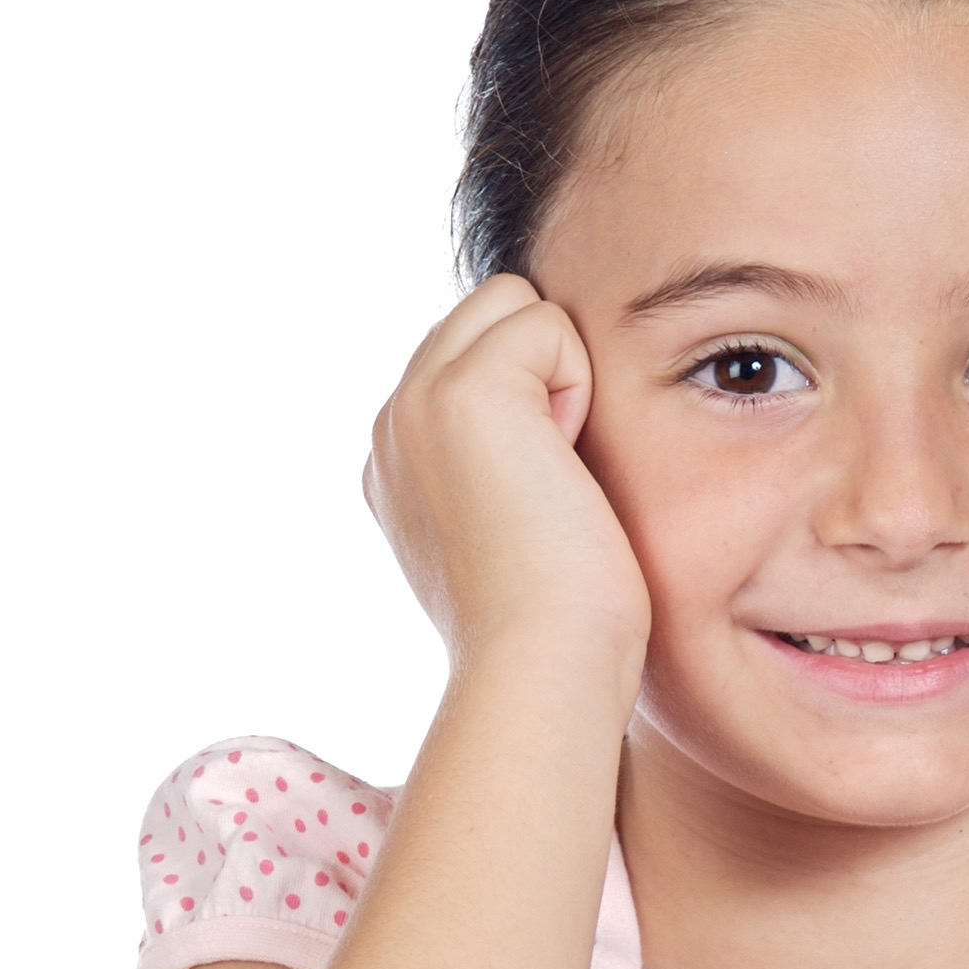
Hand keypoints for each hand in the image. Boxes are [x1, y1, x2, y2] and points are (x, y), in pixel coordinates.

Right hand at [369, 274, 653, 694]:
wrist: (544, 663)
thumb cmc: (558, 622)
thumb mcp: (512, 528)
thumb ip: (504, 462)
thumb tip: (553, 426)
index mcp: (397, 459)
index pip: (476, 351)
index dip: (536, 395)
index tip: (541, 492)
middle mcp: (391, 425)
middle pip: (491, 313)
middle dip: (544, 371)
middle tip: (553, 478)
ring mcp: (414, 402)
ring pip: (514, 305)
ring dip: (560, 375)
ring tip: (554, 471)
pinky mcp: (462, 391)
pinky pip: (546, 323)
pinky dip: (577, 384)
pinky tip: (561, 465)